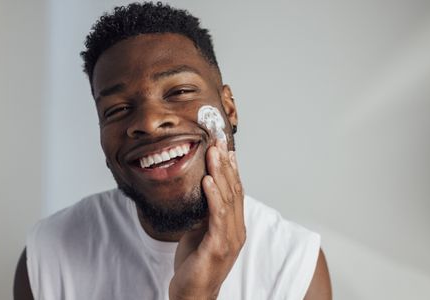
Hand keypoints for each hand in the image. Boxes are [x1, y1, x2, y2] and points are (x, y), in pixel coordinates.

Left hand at [169, 140, 245, 299]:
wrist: (193, 294)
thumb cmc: (196, 263)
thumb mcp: (201, 231)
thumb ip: (207, 212)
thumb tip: (203, 190)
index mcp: (234, 225)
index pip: (235, 190)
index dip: (231, 168)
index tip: (224, 147)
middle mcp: (237, 229)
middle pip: (234, 190)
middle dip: (225, 163)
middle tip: (218, 141)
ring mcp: (230, 238)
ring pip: (227, 199)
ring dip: (220, 173)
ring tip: (213, 153)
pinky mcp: (218, 246)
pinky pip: (217, 216)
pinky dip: (213, 196)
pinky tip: (207, 180)